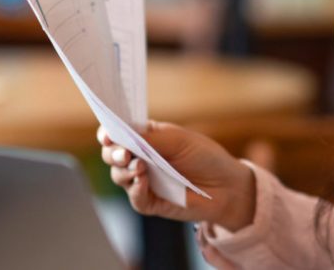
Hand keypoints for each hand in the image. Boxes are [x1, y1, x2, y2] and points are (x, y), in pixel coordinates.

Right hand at [98, 122, 256, 231]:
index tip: (108, 135)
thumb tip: (122, 132)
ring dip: (124, 170)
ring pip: (119, 176)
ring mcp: (143, 181)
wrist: (226, 184)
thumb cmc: (204, 156)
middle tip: (123, 153)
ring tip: (139, 167)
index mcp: (144, 138)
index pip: (116, 134)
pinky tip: (143, 181)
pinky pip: (135, 197)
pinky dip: (136, 189)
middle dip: (112, 153)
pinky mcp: (150, 201)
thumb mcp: (178, 140)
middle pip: (111, 155)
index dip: (107, 133)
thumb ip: (150, 137)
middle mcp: (140, 159)